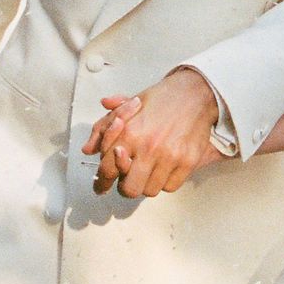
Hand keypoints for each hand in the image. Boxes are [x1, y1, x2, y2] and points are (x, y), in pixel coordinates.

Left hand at [81, 69, 219, 197]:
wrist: (195, 93)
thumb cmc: (161, 99)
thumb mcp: (126, 107)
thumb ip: (103, 128)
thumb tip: (88, 148)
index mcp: (130, 133)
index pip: (108, 170)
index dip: (102, 182)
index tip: (102, 187)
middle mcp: (148, 147)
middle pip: (129, 189)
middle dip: (126, 186)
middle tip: (128, 179)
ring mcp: (169, 156)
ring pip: (150, 190)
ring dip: (147, 183)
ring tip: (149, 170)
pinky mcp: (187, 162)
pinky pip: (170, 186)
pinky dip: (165, 182)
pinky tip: (164, 169)